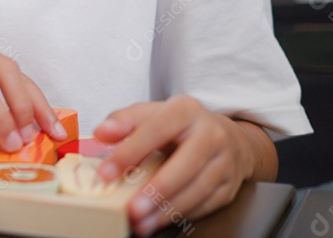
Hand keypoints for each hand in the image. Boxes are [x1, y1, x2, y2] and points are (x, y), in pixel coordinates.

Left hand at [93, 95, 258, 235]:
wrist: (227, 136)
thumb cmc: (180, 126)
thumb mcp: (152, 114)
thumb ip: (124, 121)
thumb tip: (102, 132)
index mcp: (185, 110)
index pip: (156, 130)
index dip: (130, 152)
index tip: (106, 173)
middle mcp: (211, 134)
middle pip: (186, 164)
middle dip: (157, 189)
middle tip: (132, 209)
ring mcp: (224, 161)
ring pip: (198, 189)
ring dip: (168, 209)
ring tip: (141, 222)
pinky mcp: (230, 185)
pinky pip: (206, 204)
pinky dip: (182, 215)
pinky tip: (159, 220)